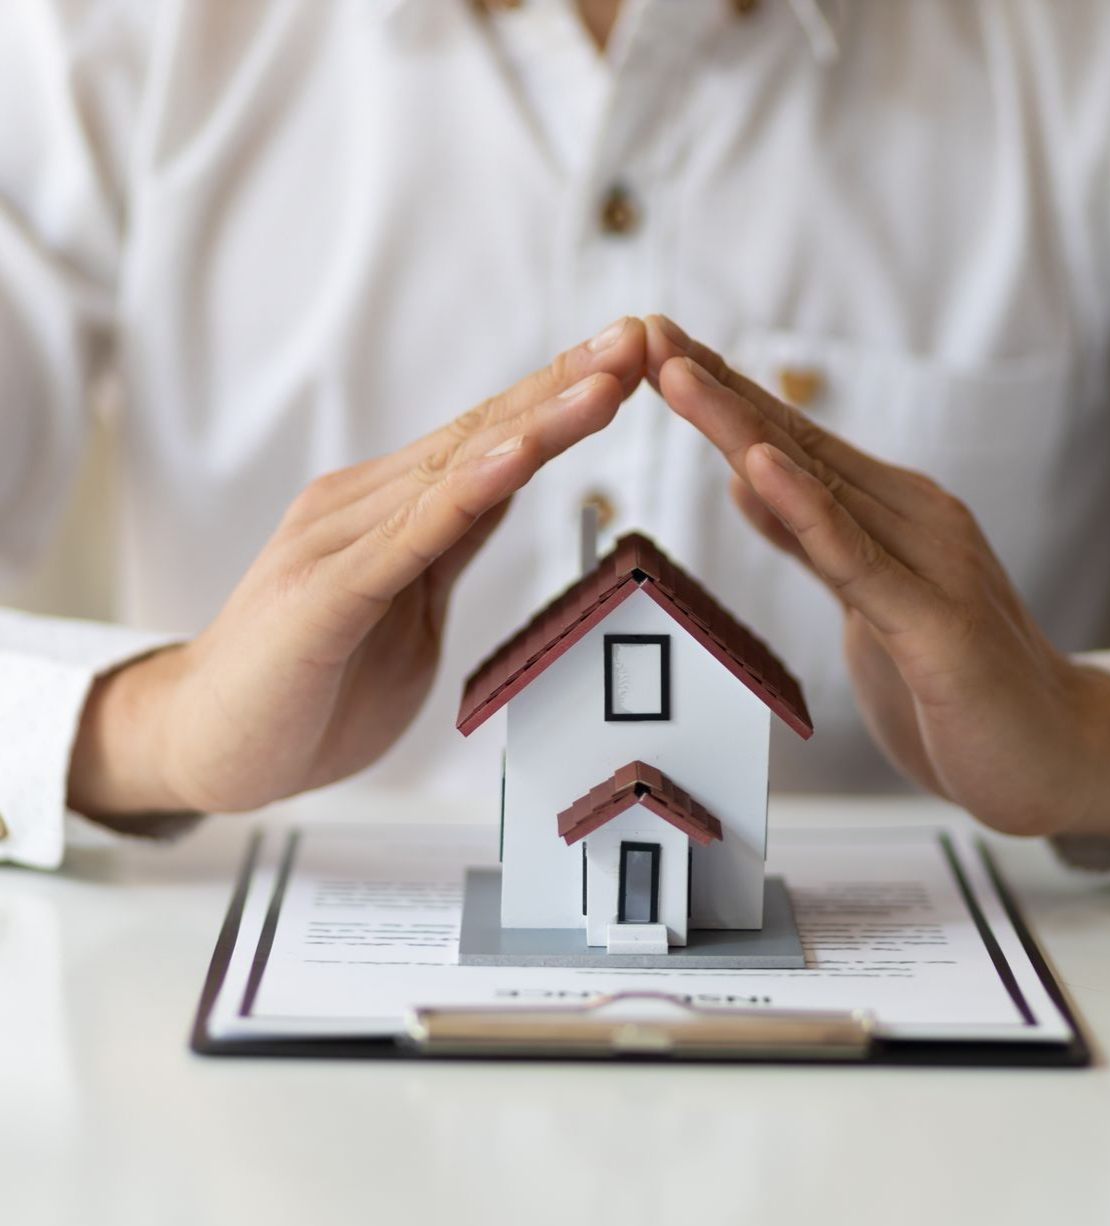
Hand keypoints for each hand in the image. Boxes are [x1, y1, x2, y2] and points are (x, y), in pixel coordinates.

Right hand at [69, 317, 647, 817]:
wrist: (211, 747)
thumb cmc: (312, 684)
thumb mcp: (407, 604)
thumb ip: (449, 541)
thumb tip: (509, 482)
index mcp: (387, 511)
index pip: (487, 440)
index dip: (558, 397)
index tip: (631, 358)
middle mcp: (361, 507)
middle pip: (480, 436)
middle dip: (564, 383)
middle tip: (640, 335)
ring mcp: (337, 545)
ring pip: (454, 474)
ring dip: (536, 424)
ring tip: (605, 380)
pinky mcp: (322, 597)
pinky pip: (407, 541)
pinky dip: (466, 496)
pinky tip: (517, 460)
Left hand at [645, 315, 1109, 843]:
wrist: (1061, 757)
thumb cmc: (957, 684)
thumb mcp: (868, 603)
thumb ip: (814, 541)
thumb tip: (747, 479)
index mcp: (893, 513)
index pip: (792, 442)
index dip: (722, 392)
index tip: (654, 343)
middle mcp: (914, 519)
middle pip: (795, 445)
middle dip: (714, 386)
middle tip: (645, 330)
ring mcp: (931, 564)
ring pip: (816, 486)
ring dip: (739, 425)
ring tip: (676, 373)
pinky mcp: (938, 625)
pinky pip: (856, 562)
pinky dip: (803, 511)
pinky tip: (755, 468)